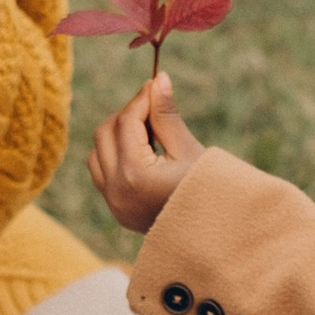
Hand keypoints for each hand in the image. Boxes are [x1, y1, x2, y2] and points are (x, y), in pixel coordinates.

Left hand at [89, 74, 207, 232]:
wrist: (217, 236)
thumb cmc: (211, 191)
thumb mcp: (189, 150)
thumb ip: (167, 115)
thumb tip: (157, 78)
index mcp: (134, 174)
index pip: (126, 121)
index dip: (141, 98)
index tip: (155, 83)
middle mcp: (116, 191)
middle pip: (105, 134)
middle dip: (126, 115)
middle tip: (154, 107)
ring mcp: (114, 205)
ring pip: (97, 154)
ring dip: (116, 137)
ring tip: (150, 133)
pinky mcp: (118, 212)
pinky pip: (103, 175)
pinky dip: (116, 158)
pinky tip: (145, 154)